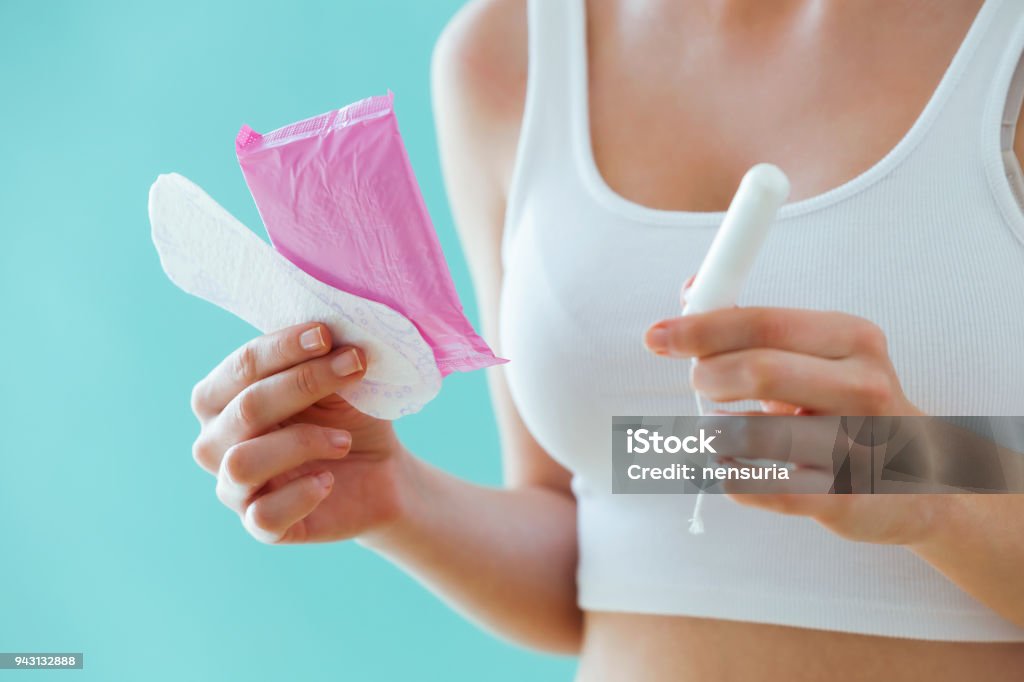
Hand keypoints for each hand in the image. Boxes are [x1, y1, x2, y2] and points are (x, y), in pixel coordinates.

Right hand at [190, 322, 410, 544]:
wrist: (381, 472)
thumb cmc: (347, 415)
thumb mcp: (337, 381)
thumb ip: (320, 356)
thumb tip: (325, 331)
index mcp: (223, 398)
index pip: (241, 367)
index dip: (282, 348)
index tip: (326, 335)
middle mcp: (216, 442)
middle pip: (245, 409)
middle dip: (303, 383)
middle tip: (355, 367)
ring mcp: (234, 487)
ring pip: (243, 462)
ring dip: (301, 442)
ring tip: (343, 440)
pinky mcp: (261, 526)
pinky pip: (263, 514)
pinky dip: (300, 494)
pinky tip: (328, 481)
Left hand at [644, 298, 930, 544]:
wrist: (920, 483)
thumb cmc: (847, 408)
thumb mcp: (820, 354)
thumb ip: (754, 325)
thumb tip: (690, 291)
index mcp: (853, 339)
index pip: (765, 324)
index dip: (702, 328)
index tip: (656, 336)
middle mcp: (862, 388)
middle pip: (759, 371)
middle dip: (709, 375)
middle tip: (699, 384)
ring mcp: (856, 446)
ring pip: (748, 435)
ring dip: (718, 432)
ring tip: (727, 429)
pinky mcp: (840, 500)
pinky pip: (753, 486)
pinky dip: (730, 474)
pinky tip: (742, 466)